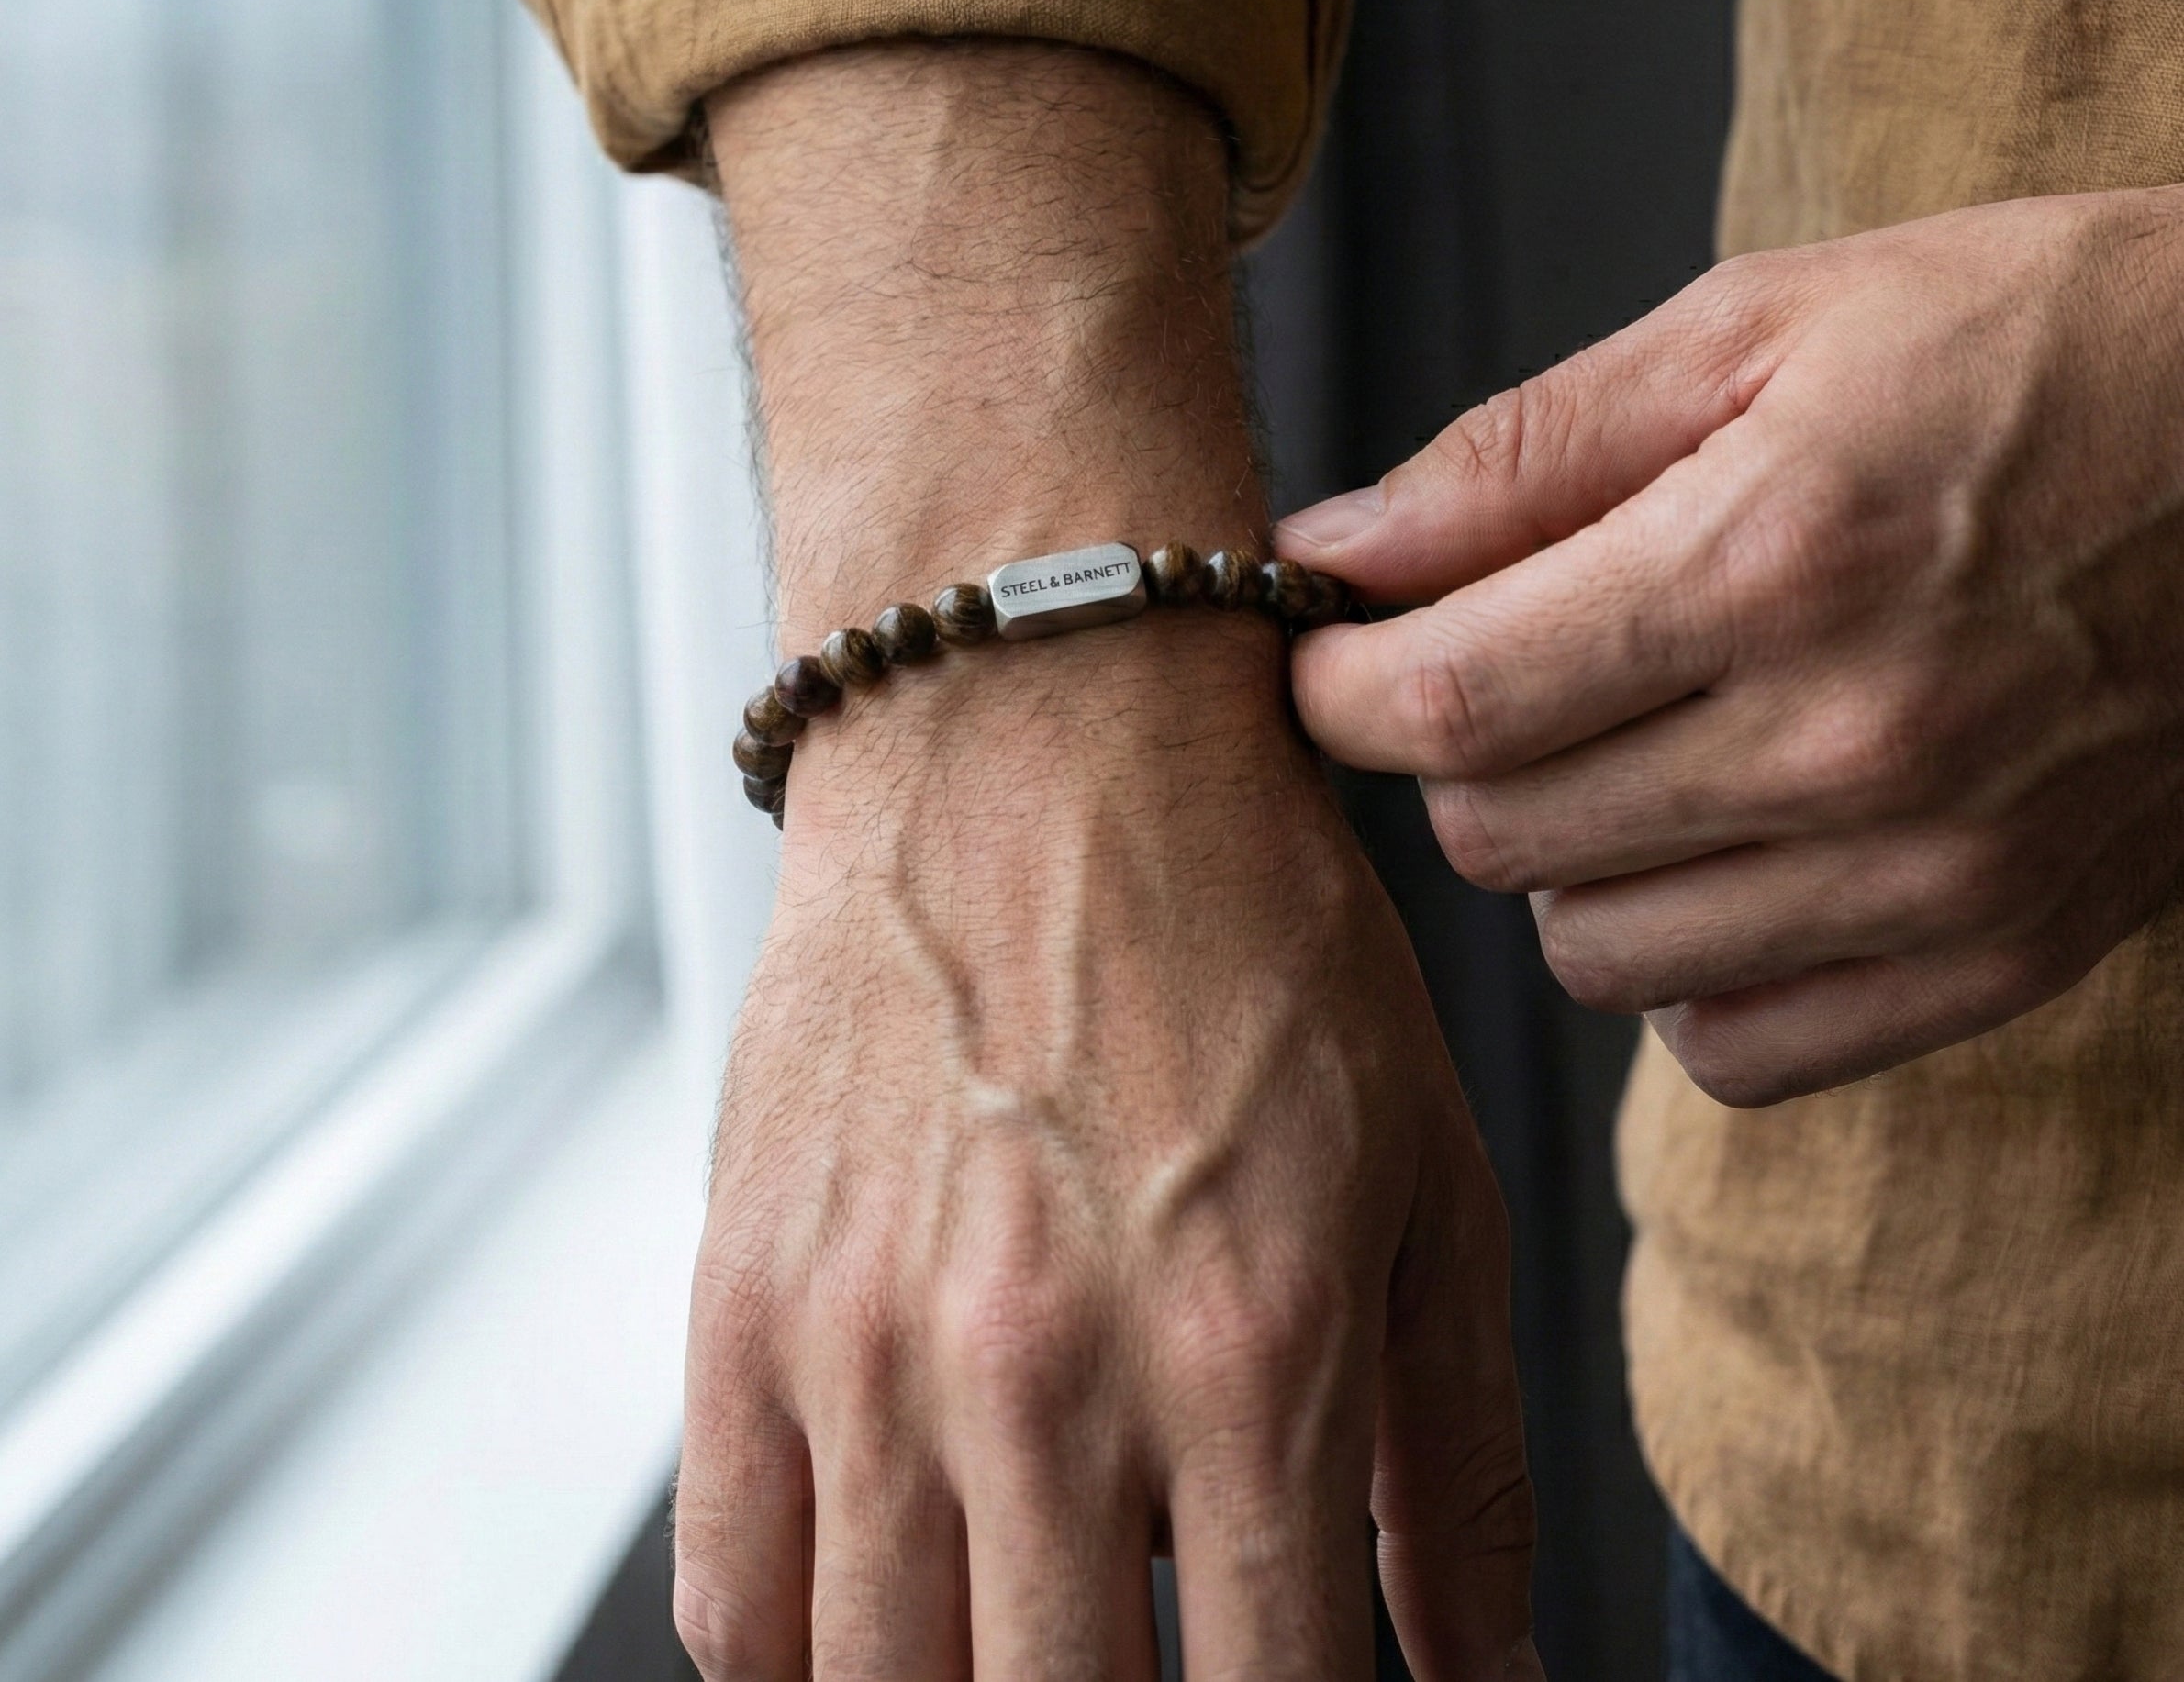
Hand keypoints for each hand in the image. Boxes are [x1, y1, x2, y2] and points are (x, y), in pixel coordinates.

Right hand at [676, 41, 1539, 1677]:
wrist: (1035, 731)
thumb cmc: (1248, 929)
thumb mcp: (1423, 1177)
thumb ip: (1457, 1465)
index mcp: (1249, 1351)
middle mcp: (1043, 1373)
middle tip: (1146, 1674)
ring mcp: (866, 1342)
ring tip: (1029, 1648)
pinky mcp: (743, 1295)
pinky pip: (732, 1604)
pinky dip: (804, 1672)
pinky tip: (884, 1632)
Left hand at [1279, 188, 2183, 1105]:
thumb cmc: (2026, 346)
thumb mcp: (1760, 327)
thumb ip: (1523, 454)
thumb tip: (1330, 547)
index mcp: (1772, 562)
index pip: (1451, 704)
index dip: (1338, 689)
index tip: (1327, 654)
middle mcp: (1853, 745)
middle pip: (1499, 836)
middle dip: (1447, 753)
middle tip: (1489, 668)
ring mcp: (1935, 875)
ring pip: (1593, 954)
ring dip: (1559, 856)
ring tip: (1626, 744)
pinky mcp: (1999, 956)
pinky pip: (1733, 1046)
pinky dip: (1682, 963)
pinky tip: (1719, 847)